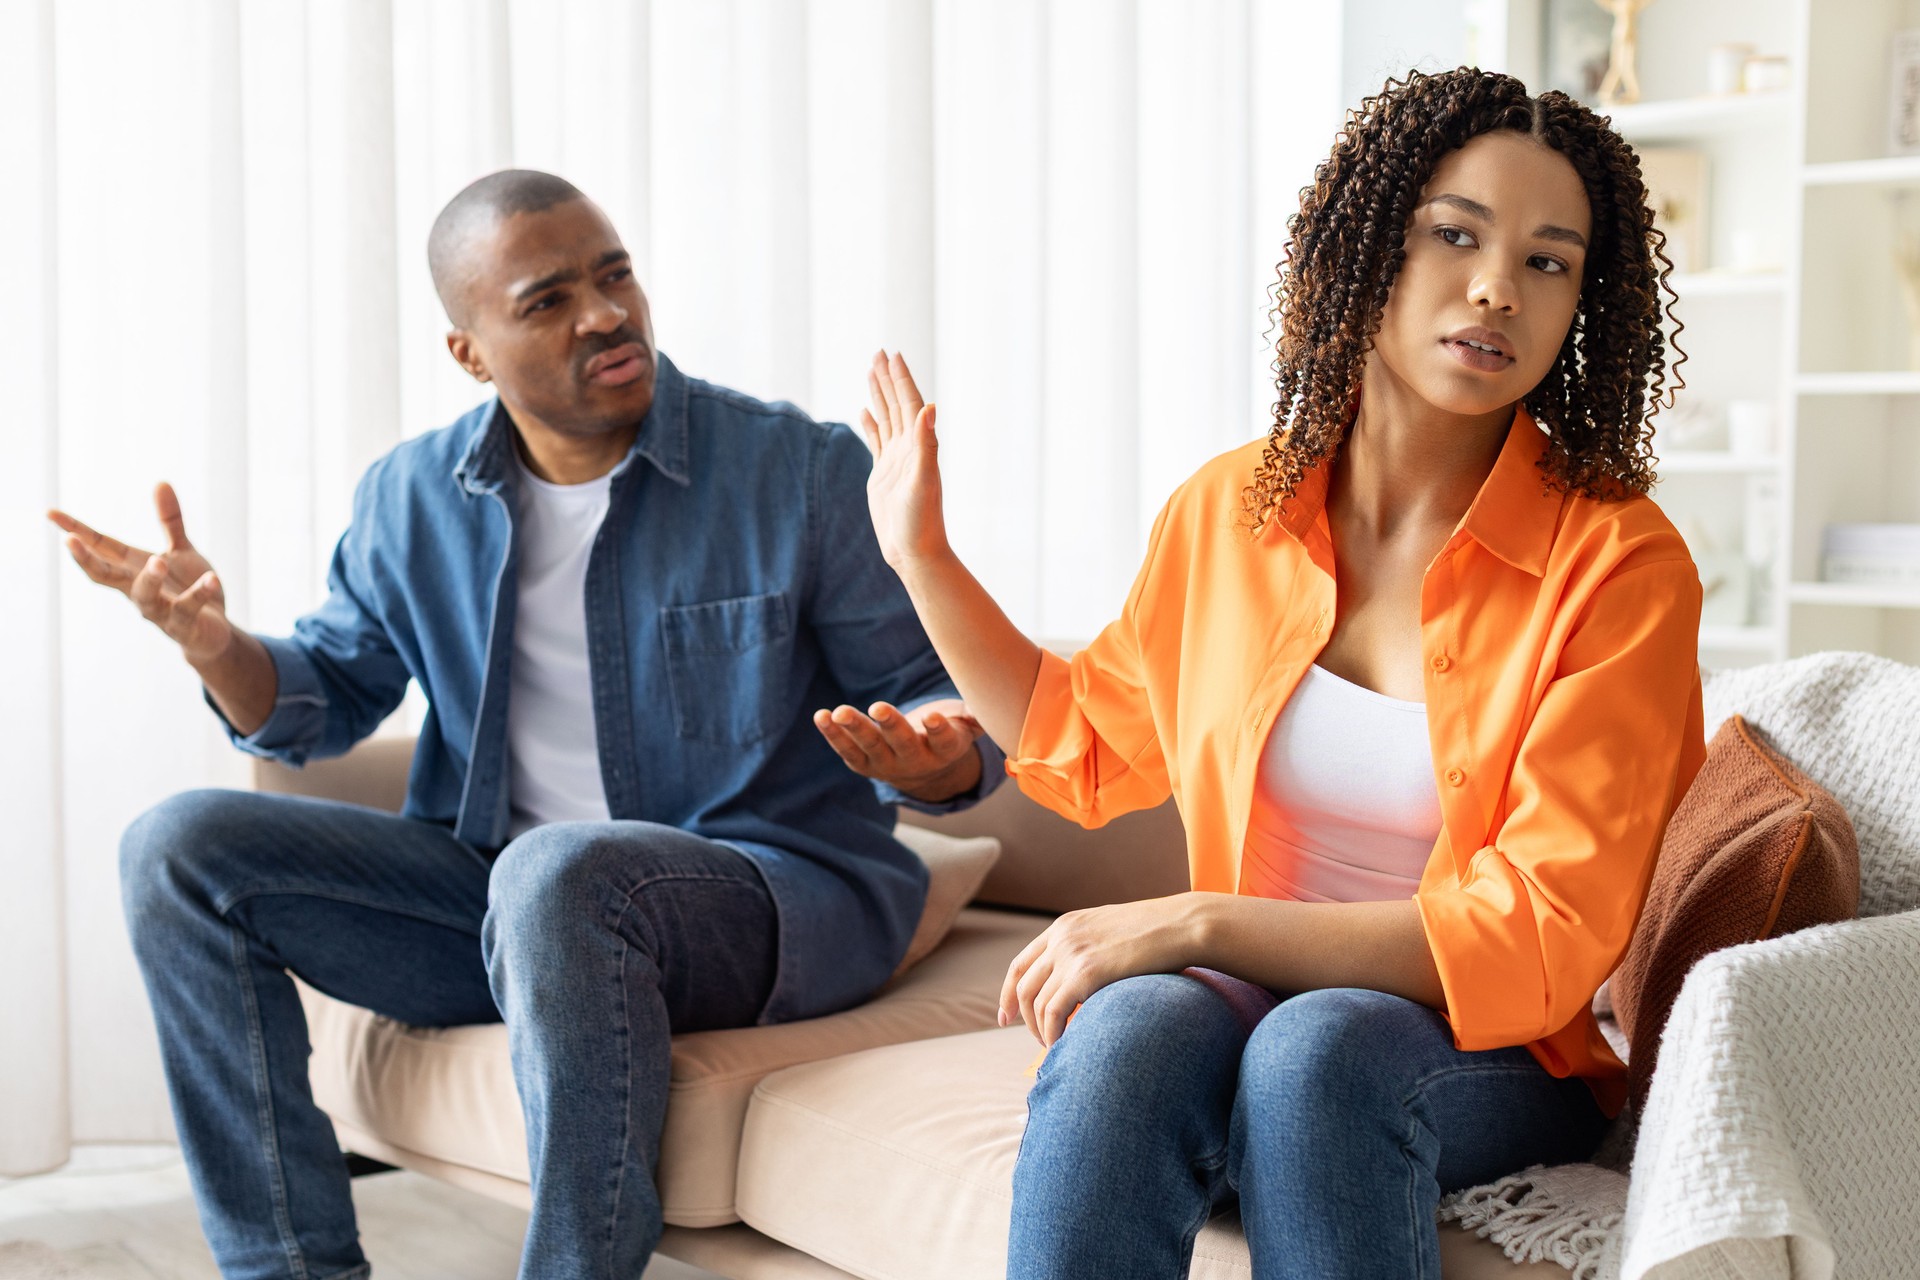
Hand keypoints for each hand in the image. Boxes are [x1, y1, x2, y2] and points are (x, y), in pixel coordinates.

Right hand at [48, 482, 233, 664]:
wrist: (211, 632)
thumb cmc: (187, 589)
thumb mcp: (179, 551)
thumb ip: (170, 521)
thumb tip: (160, 482)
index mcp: (132, 569)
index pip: (99, 547)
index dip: (75, 530)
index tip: (49, 512)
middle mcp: (138, 590)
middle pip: (104, 576)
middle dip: (85, 559)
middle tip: (68, 540)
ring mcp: (159, 611)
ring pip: (145, 597)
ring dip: (149, 579)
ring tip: (159, 561)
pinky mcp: (184, 626)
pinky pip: (188, 610)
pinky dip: (200, 594)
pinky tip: (212, 579)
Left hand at [813, 697, 983, 801]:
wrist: (924, 766)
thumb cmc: (947, 733)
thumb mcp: (966, 724)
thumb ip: (975, 715)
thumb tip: (984, 706)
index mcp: (945, 750)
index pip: (943, 741)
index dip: (938, 730)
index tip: (932, 717)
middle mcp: (915, 762)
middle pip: (903, 745)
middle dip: (891, 726)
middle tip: (878, 707)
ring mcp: (887, 765)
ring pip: (870, 747)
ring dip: (855, 728)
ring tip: (839, 711)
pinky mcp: (864, 765)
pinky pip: (847, 751)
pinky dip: (833, 734)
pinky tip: (821, 716)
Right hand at [858, 350, 949, 569]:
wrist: (914, 550)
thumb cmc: (921, 520)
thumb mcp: (922, 480)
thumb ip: (926, 443)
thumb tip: (930, 407)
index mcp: (920, 445)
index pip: (910, 403)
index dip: (901, 379)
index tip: (893, 355)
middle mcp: (910, 448)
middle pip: (897, 405)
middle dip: (888, 378)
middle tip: (878, 352)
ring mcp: (896, 460)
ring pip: (886, 419)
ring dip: (879, 395)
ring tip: (871, 371)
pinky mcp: (883, 474)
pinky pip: (877, 441)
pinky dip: (871, 424)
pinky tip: (865, 412)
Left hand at [998, 895, 1205, 1046]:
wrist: (1183, 924)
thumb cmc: (1160, 934)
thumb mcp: (1112, 933)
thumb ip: (1091, 949)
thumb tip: (1084, 980)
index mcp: (1065, 926)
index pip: (1020, 964)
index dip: (1008, 993)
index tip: (1006, 1017)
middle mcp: (1061, 937)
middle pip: (1022, 985)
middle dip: (1021, 1017)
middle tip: (1034, 1041)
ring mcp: (1071, 953)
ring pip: (1036, 1003)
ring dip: (1040, 1031)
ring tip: (1056, 1046)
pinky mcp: (1086, 972)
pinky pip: (1053, 1013)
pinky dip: (1052, 1034)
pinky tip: (1063, 1045)